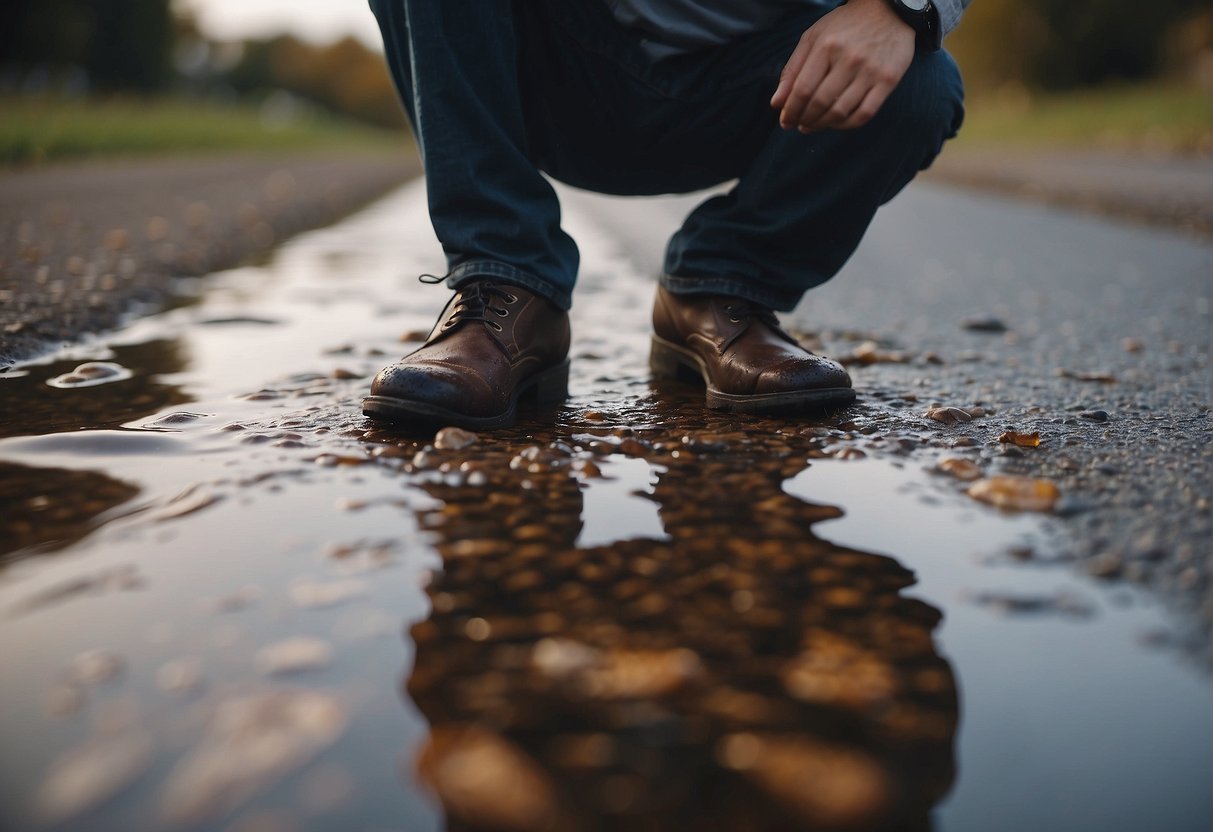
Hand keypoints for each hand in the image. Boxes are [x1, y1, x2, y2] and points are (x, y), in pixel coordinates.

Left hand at [770, 0, 915, 132]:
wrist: (888, 10)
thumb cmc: (845, 26)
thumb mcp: (813, 38)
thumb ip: (793, 70)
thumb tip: (776, 103)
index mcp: (827, 46)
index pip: (802, 89)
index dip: (791, 110)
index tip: (785, 121)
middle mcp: (850, 59)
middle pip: (820, 103)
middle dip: (804, 120)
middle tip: (799, 125)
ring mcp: (871, 71)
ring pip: (841, 112)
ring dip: (822, 125)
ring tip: (813, 126)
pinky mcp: (888, 80)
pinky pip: (865, 114)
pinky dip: (847, 125)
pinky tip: (836, 124)